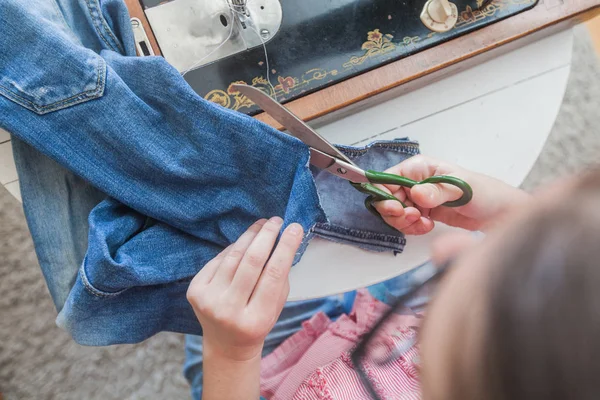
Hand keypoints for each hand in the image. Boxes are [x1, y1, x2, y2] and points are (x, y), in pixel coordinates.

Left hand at [186, 217, 302, 361]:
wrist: (226, 344)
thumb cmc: (257, 321)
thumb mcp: (275, 306)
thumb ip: (279, 277)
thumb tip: (284, 239)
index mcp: (256, 319)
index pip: (274, 275)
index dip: (285, 247)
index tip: (295, 228)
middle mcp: (229, 311)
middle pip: (251, 262)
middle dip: (266, 236)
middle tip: (277, 220)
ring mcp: (208, 301)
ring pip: (233, 257)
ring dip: (249, 236)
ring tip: (262, 225)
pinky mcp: (195, 291)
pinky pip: (218, 261)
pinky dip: (233, 249)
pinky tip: (244, 243)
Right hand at [373, 155, 529, 234]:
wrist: (499, 214)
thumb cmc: (486, 192)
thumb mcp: (462, 189)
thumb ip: (437, 191)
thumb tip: (417, 192)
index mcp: (421, 167)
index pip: (388, 178)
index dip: (386, 194)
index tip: (397, 208)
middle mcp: (416, 181)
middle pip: (387, 197)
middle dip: (396, 212)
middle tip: (412, 218)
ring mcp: (419, 198)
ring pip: (395, 212)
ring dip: (405, 222)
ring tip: (423, 223)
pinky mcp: (423, 213)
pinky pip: (407, 222)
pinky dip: (413, 228)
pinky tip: (428, 226)